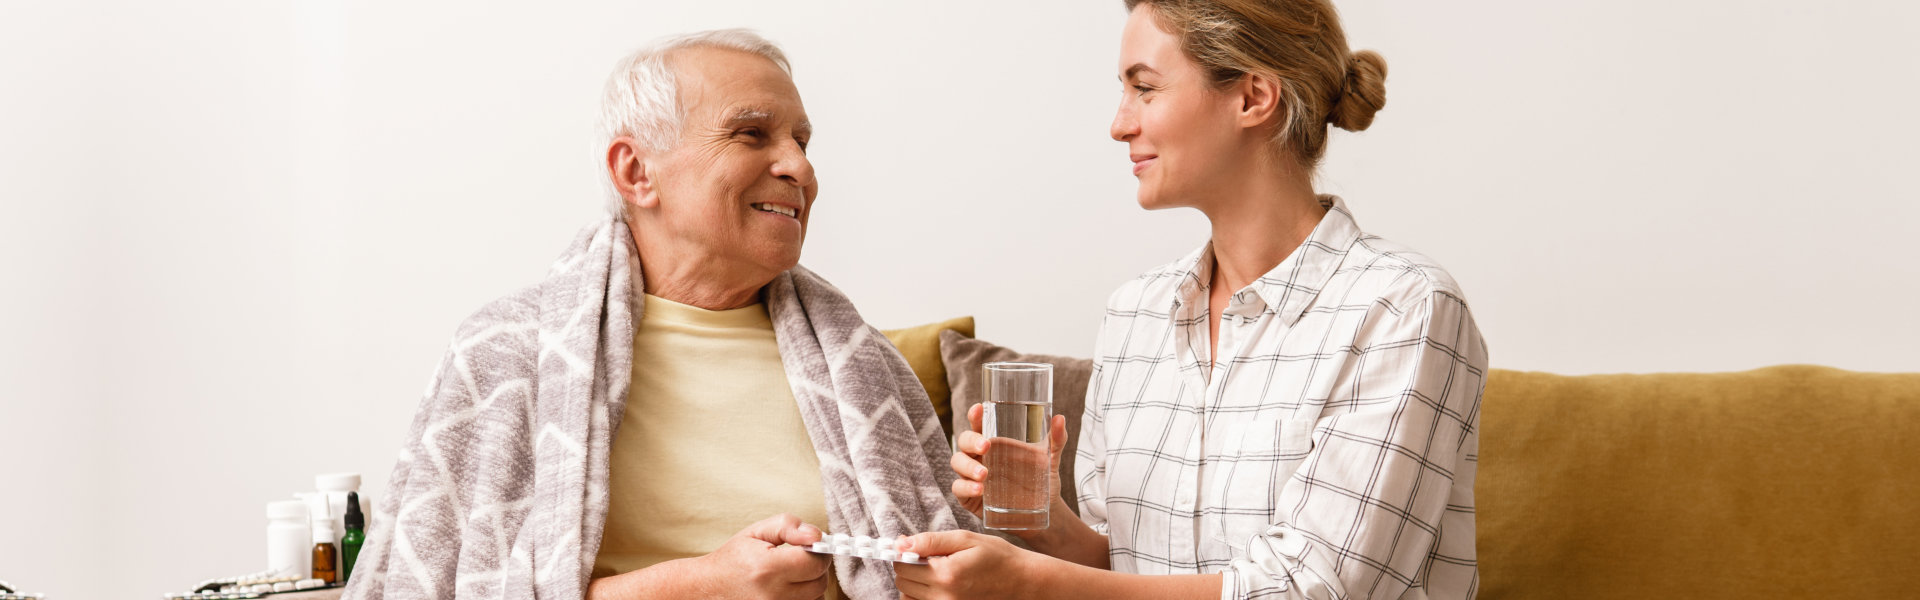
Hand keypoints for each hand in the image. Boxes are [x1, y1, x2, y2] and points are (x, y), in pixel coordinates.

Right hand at [694, 513, 829, 599]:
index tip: (810, 546)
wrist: (709, 587)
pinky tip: (790, 588)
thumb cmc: (734, 558)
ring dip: (811, 585)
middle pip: (820, 583)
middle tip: (800, 560)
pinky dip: (804, 597)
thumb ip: (788, 526)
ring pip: (817, 598)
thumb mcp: (757, 532)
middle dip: (816, 568)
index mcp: (767, 568)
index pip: (815, 562)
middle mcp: (772, 595)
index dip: (819, 551)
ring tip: (792, 575)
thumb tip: (817, 535)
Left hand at [893, 530, 1037, 599]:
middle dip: (908, 566)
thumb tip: (901, 543)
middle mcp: (944, 597)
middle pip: (902, 582)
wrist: (1022, 582)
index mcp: (946, 574)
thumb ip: (931, 541)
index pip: (902, 565)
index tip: (913, 546)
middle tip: (927, 557)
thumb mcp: (966, 539)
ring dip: (913, 583)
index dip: (904, 552)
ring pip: (908, 597)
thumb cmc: (998, 557)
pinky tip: (937, 584)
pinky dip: (921, 596)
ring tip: (933, 571)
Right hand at [950, 404, 1069, 523]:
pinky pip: (958, 488)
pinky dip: (965, 487)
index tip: (979, 408)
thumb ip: (1056, 440)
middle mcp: (980, 457)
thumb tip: (1060, 418)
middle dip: (971, 441)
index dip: (974, 416)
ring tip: (984, 474)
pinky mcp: (969, 497)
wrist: (1045, 512)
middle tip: (986, 446)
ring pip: (957, 463)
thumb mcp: (1050, 459)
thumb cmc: (1042, 481)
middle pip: (964, 442)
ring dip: (967, 466)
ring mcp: (972, 476)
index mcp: (994, 444)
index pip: (978, 425)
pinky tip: (979, 490)